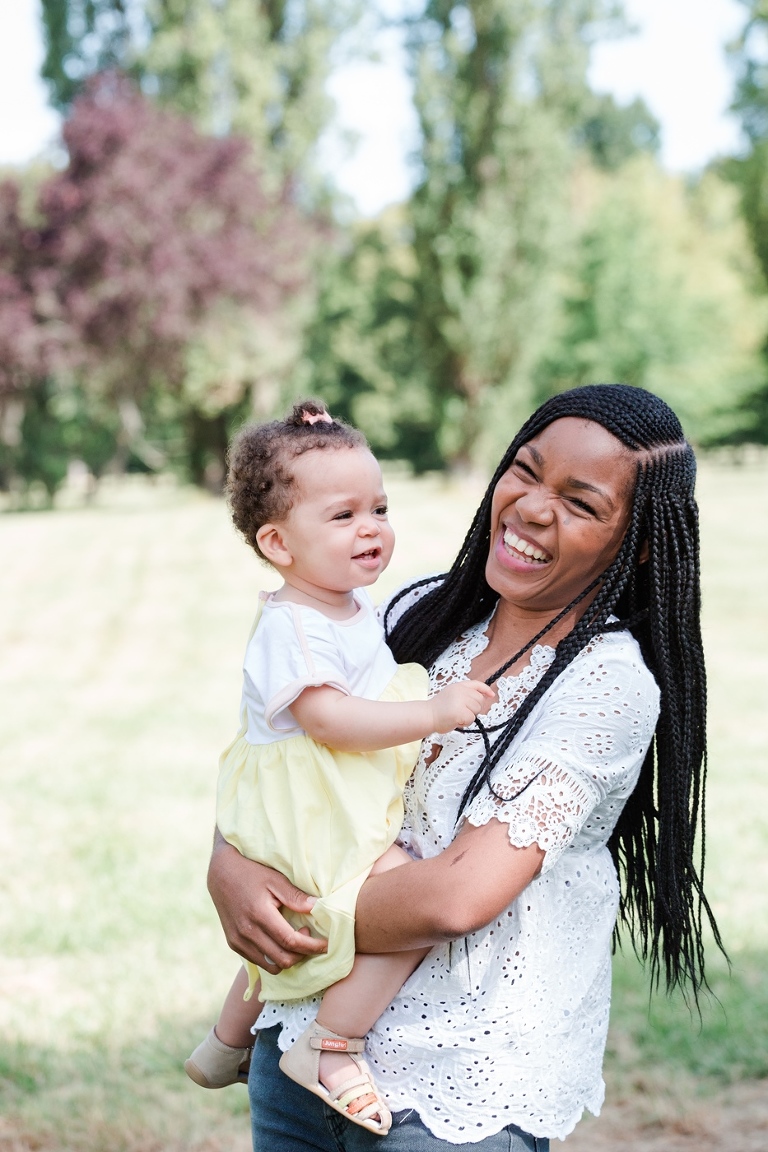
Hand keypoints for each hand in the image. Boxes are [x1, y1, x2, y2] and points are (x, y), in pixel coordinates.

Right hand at [207, 831, 326, 970]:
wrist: (221, 874)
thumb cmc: (252, 872)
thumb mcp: (275, 879)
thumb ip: (296, 896)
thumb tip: (318, 907)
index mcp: (259, 915)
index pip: (291, 942)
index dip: (312, 946)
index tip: (326, 944)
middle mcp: (246, 932)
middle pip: (283, 959)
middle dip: (303, 954)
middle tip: (310, 936)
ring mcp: (238, 941)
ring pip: (271, 966)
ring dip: (289, 958)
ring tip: (295, 939)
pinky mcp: (233, 944)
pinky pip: (259, 961)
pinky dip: (274, 957)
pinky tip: (280, 942)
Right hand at [429, 679, 494, 731]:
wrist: (427, 715)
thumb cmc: (439, 708)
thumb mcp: (452, 694)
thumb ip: (465, 694)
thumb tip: (483, 697)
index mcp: (458, 686)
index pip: (477, 684)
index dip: (485, 690)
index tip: (491, 695)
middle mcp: (460, 691)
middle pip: (480, 700)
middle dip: (474, 708)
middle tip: (461, 711)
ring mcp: (460, 701)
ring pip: (477, 710)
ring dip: (469, 716)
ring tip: (457, 716)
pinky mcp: (460, 712)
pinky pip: (471, 719)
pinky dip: (465, 723)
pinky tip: (456, 721)